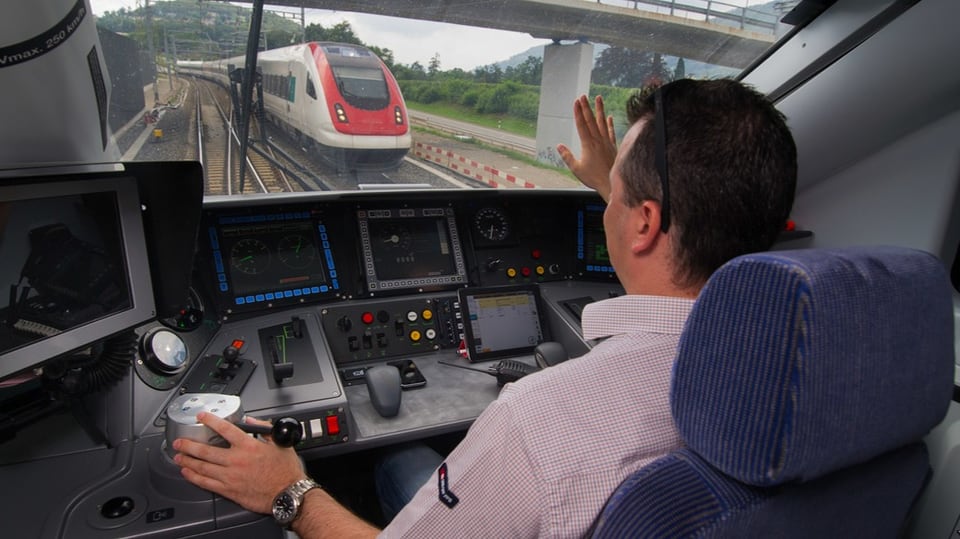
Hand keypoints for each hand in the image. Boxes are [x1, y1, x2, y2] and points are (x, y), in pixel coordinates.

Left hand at [173, 412, 305, 513]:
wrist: (287, 494)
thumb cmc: (285, 471)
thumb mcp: (280, 443)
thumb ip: (264, 429)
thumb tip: (252, 421)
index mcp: (249, 446)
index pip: (225, 429)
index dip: (210, 421)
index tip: (201, 417)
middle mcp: (236, 460)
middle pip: (205, 450)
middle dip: (188, 445)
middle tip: (179, 442)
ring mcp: (230, 476)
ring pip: (202, 467)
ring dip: (187, 460)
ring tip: (178, 457)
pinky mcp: (228, 490)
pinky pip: (206, 483)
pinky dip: (194, 477)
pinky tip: (187, 473)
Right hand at [556, 95, 617, 200]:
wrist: (611, 184)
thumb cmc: (593, 178)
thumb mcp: (576, 169)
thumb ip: (567, 156)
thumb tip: (559, 145)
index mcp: (588, 144)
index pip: (581, 125)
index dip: (578, 112)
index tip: (576, 102)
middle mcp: (598, 140)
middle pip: (591, 120)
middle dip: (586, 107)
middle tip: (583, 96)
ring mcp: (606, 142)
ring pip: (602, 122)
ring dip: (599, 110)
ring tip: (598, 98)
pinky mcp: (613, 146)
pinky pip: (611, 132)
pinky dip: (609, 124)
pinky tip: (609, 116)